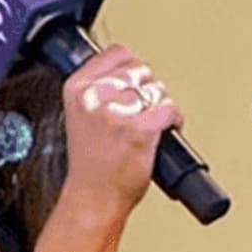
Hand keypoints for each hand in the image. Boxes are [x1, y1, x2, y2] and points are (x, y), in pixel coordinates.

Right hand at [54, 44, 182, 227]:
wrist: (93, 197)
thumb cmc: (90, 164)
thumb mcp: (81, 114)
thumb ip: (99, 90)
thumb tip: (128, 71)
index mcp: (76, 89)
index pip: (116, 53)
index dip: (132, 66)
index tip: (134, 80)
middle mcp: (95, 97)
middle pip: (139, 68)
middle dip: (147, 87)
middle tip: (143, 107)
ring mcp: (118, 112)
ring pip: (157, 88)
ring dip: (161, 104)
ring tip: (152, 121)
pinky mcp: (141, 129)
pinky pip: (169, 109)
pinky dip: (174, 119)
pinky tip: (165, 128)